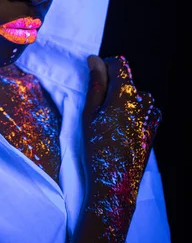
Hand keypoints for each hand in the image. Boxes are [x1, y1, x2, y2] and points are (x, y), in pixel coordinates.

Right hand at [82, 55, 161, 211]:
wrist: (114, 181)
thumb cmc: (96, 146)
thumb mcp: (89, 113)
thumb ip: (95, 84)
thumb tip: (95, 60)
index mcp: (124, 94)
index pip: (119, 65)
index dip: (105, 65)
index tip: (94, 73)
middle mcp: (142, 101)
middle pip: (128, 81)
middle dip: (112, 84)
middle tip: (96, 103)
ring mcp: (150, 116)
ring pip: (139, 96)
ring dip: (125, 98)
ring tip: (110, 115)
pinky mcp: (153, 130)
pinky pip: (149, 111)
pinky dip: (137, 111)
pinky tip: (125, 123)